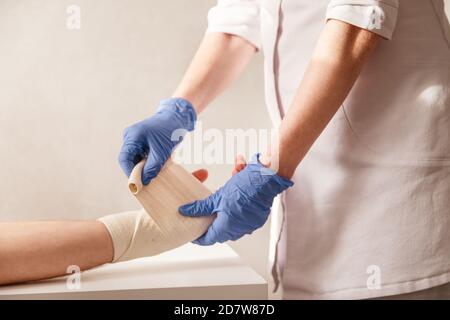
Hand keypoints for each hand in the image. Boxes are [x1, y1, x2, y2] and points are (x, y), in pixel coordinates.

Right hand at [118, 98, 195, 184]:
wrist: (177, 118)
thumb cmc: (170, 131)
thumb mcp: (162, 152)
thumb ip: (152, 167)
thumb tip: (144, 181)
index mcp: (132, 136)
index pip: (124, 158)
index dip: (129, 172)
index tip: (137, 183)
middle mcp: (130, 136)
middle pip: (129, 159)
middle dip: (137, 170)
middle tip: (147, 179)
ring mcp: (135, 138)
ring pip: (135, 158)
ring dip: (143, 166)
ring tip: (154, 169)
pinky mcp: (141, 140)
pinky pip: (140, 154)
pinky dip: (146, 161)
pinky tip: (155, 163)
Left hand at [179, 154, 293, 244]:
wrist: (267, 180)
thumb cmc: (244, 188)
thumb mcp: (217, 197)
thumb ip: (200, 207)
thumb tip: (185, 211)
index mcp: (227, 227)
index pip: (209, 239)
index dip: (199, 237)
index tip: (193, 234)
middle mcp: (239, 230)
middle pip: (220, 230)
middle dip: (212, 221)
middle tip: (205, 213)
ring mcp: (249, 224)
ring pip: (232, 221)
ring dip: (226, 210)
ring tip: (223, 194)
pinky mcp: (257, 217)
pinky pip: (243, 215)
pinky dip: (238, 206)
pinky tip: (236, 192)